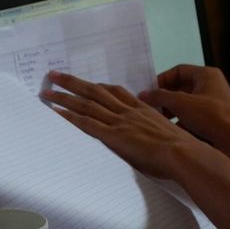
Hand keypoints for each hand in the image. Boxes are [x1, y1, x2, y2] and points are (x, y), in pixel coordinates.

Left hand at [41, 70, 214, 180]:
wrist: (183, 153)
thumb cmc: (181, 149)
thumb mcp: (168, 133)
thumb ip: (155, 131)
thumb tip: (151, 138)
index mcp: (142, 109)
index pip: (115, 92)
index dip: (97, 86)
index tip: (86, 82)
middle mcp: (127, 111)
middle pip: (95, 91)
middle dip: (73, 82)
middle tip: (55, 75)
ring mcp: (119, 122)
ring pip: (86, 105)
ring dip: (64, 96)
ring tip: (47, 90)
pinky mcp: (113, 136)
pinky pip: (86, 123)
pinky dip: (69, 116)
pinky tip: (55, 112)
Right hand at [140, 65, 229, 156]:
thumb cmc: (214, 117)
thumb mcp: (181, 103)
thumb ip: (160, 96)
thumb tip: (144, 95)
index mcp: (205, 75)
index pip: (178, 71)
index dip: (162, 80)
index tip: (149, 91)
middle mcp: (209, 86)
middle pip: (180, 88)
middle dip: (165, 98)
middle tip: (150, 107)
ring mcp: (211, 104)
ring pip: (184, 104)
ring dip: (171, 112)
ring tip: (157, 120)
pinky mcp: (211, 120)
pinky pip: (191, 117)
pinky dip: (180, 123)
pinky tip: (170, 131)